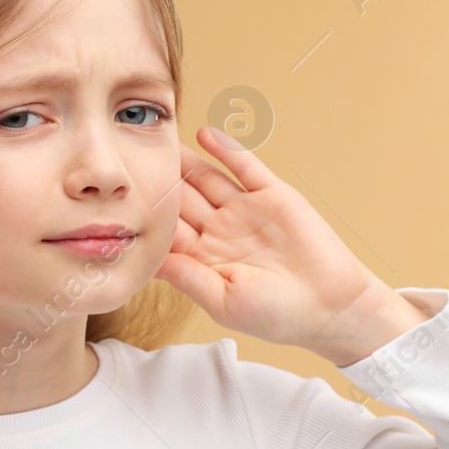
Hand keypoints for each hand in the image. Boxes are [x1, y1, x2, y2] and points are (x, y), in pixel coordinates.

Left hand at [154, 127, 426, 365]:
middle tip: (128, 158)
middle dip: (158, 182)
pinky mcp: (272, 195)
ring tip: (158, 139)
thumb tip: (149, 260)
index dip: (145, 217)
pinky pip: (244, 166)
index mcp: (204, 260)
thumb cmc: (277, 315)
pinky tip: (203, 134)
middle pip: (181, 200)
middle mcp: (220, 232)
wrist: (331, 306)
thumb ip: (187, 276)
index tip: (117, 201)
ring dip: (184, 161)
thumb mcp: (222, 301)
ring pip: (206, 179)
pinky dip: (225, 149)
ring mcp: (245, 211)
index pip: (166, 232)